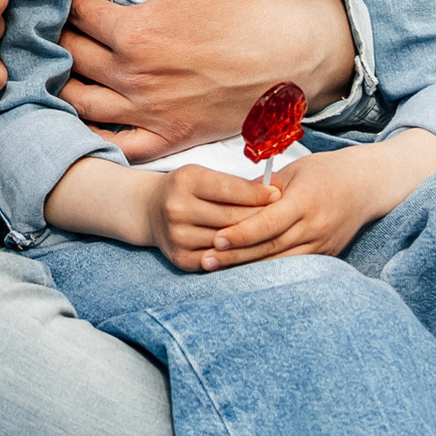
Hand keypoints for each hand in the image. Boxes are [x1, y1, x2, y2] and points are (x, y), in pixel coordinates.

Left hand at [60, 0, 356, 158]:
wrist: (289, 54)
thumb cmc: (245, 3)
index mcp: (135, 32)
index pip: (78, 15)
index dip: (67, 1)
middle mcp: (134, 76)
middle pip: (72, 57)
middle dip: (59, 39)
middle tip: (58, 28)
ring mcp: (149, 112)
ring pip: (82, 104)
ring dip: (63, 84)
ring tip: (61, 69)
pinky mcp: (169, 138)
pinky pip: (116, 146)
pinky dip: (92, 134)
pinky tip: (85, 118)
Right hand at [141, 164, 312, 270]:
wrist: (150, 210)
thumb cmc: (187, 189)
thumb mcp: (205, 175)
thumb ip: (237, 184)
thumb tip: (276, 189)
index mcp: (186, 181)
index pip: (230, 190)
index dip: (258, 194)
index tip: (279, 194)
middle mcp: (178, 209)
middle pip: (232, 219)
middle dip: (261, 218)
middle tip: (285, 216)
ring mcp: (178, 237)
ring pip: (228, 242)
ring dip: (253, 240)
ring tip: (274, 234)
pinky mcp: (182, 259)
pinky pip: (219, 261)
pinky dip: (238, 256)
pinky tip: (254, 251)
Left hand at [154, 133, 435, 264]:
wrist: (368, 185)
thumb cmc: (326, 171)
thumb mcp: (296, 170)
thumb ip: (265, 188)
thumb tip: (232, 199)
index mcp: (306, 201)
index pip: (269, 223)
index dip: (242, 233)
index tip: (216, 239)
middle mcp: (315, 226)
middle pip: (270, 247)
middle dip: (236, 256)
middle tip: (206, 261)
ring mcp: (322, 244)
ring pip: (279, 262)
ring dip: (248, 268)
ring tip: (218, 271)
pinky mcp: (326, 255)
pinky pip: (292, 267)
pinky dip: (268, 270)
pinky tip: (246, 273)